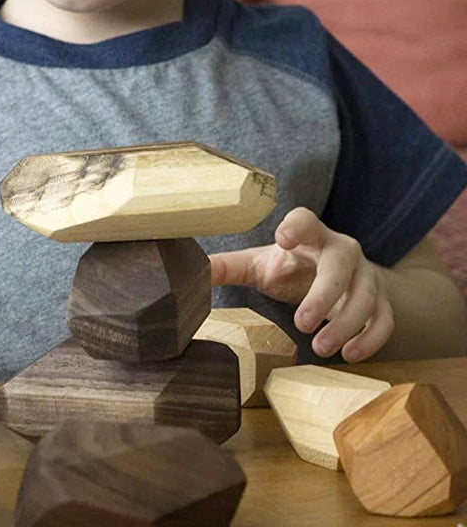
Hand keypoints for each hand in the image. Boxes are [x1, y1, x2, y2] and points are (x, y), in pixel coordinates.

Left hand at [210, 207, 393, 361]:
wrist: (340, 280)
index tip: (282, 238)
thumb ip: (228, 268)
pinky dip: (371, 338)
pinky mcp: (382, 301)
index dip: (297, 225)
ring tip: (320, 348)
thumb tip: (190, 272)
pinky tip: (349, 355)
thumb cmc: (293, 268)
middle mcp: (342, 250)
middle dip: (323, 293)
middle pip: (341, 263)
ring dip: (345, 323)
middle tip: (300, 323)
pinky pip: (385, 319)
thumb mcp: (260, 265)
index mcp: (310, 235)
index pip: (306, 219)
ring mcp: (366, 275)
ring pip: (366, 295)